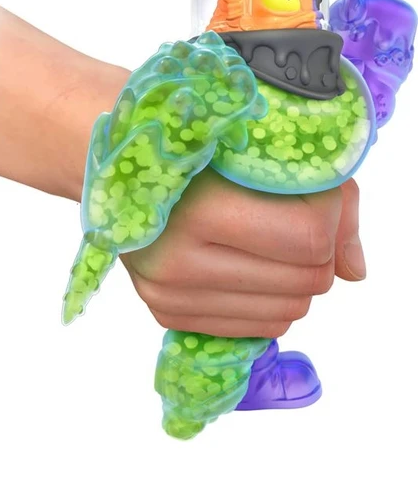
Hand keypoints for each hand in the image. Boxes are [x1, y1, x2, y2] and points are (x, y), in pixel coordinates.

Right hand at [122, 169, 364, 337]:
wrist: (121, 166)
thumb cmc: (194, 149)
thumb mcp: (261, 152)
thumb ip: (330, 203)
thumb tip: (356, 272)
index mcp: (199, 211)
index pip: (311, 237)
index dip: (330, 214)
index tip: (316, 194)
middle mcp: (178, 264)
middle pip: (306, 281)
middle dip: (319, 251)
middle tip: (297, 220)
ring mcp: (168, 296)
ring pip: (288, 312)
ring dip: (297, 279)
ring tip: (274, 245)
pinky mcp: (166, 314)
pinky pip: (258, 328)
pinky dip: (271, 300)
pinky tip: (253, 268)